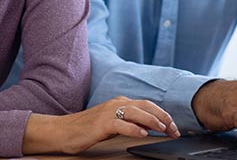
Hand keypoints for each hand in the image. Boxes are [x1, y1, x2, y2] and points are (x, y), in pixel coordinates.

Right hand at [22, 96, 179, 154]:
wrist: (62, 131)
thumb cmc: (86, 129)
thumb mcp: (112, 124)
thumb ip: (129, 123)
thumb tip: (148, 128)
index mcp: (119, 102)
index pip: (147, 105)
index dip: (163, 115)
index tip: (174, 127)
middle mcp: (116, 103)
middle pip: (146, 106)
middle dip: (163, 117)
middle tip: (175, 129)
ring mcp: (108, 112)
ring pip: (136, 112)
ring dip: (153, 121)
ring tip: (164, 130)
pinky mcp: (101, 123)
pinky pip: (121, 124)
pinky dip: (134, 129)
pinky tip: (143, 135)